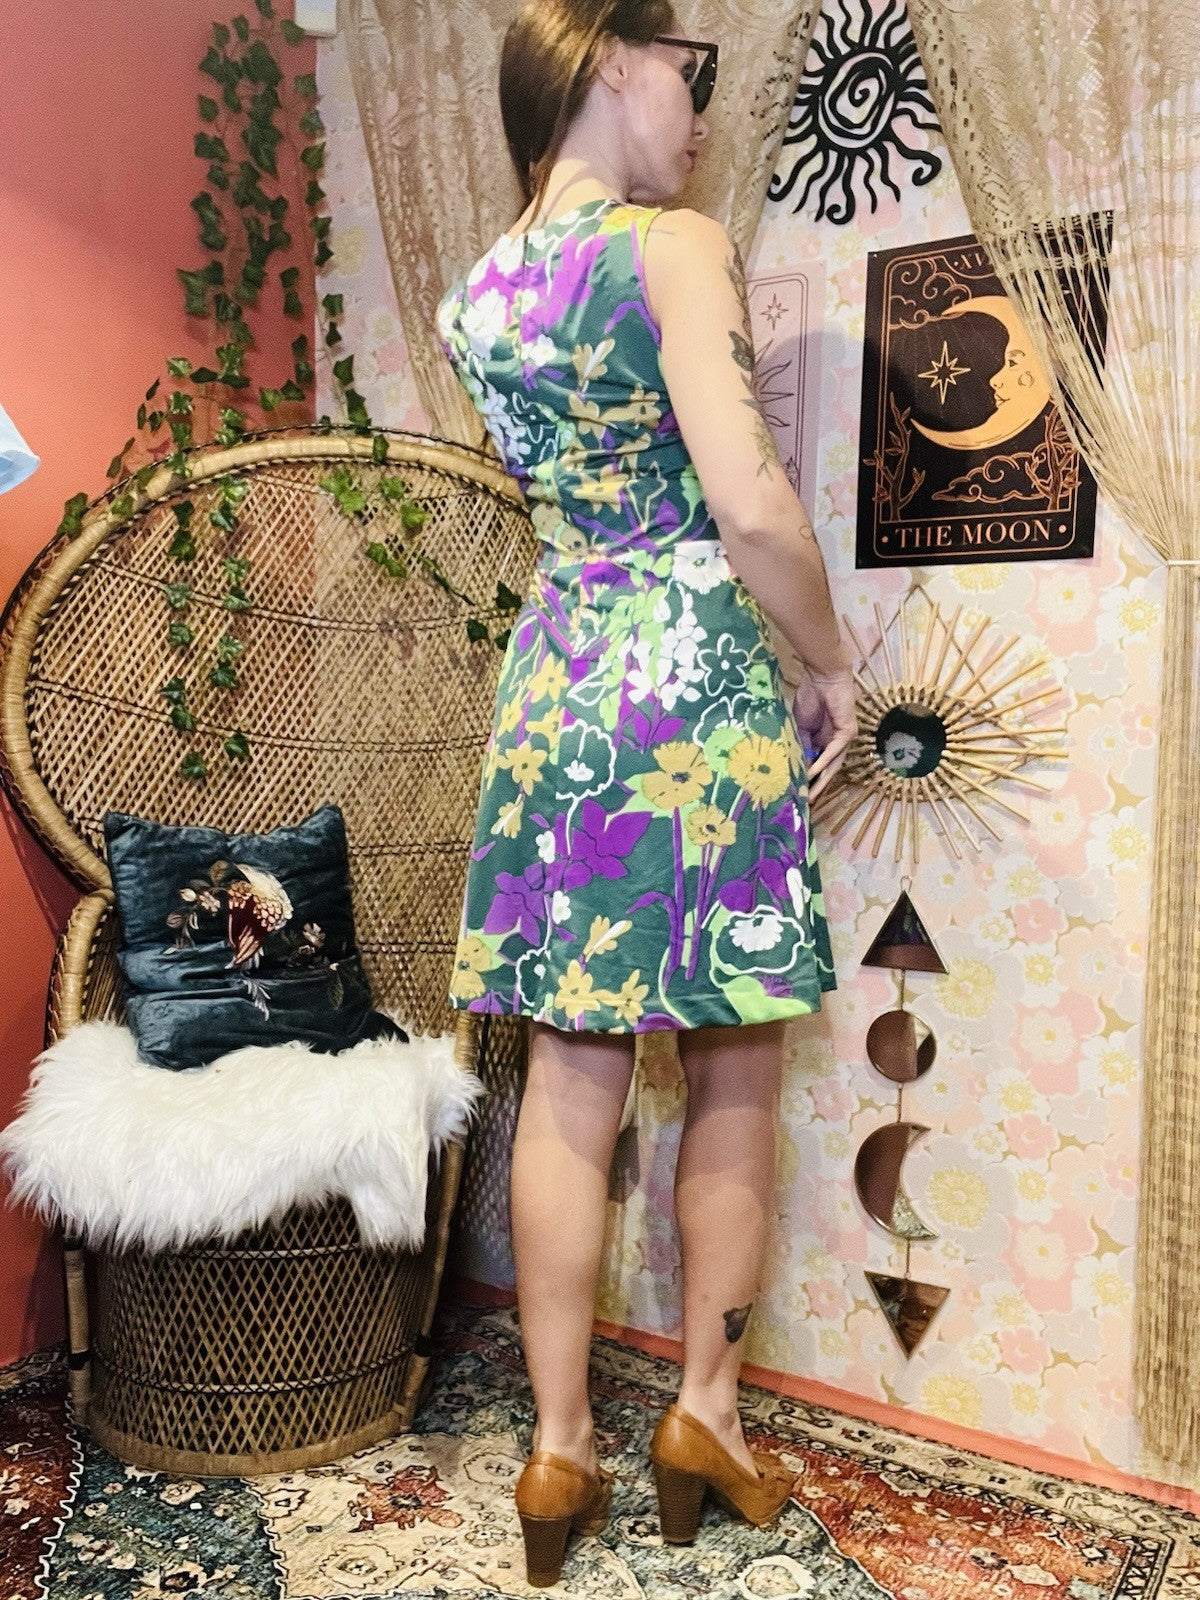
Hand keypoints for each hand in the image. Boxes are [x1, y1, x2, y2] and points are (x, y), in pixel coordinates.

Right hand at [792, 666, 857, 802]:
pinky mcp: (847, 732)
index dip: (808, 780)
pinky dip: (823, 762)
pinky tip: (812, 773)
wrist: (821, 676)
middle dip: (817, 788)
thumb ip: (800, 745)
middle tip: (805, 804)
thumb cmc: (810, 696)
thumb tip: (796, 767)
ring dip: (822, 781)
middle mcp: (836, 743)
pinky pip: (834, 752)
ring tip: (810, 796)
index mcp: (824, 741)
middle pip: (827, 770)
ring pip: (833, 765)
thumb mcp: (799, 727)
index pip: (817, 766)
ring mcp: (843, 738)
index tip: (796, 794)